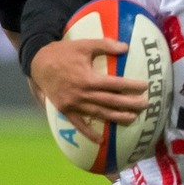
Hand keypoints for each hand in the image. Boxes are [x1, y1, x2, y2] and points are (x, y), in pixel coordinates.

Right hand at [31, 36, 145, 135]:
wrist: (37, 63)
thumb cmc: (63, 53)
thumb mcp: (84, 44)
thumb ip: (105, 45)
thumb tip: (126, 47)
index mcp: (87, 79)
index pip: (114, 84)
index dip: (131, 86)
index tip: (145, 86)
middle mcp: (81, 94)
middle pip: (110, 101)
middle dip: (130, 104)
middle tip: (146, 105)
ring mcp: (73, 104)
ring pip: (99, 114)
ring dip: (116, 118)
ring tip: (132, 119)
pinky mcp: (65, 110)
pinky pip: (79, 124)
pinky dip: (89, 133)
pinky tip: (101, 140)